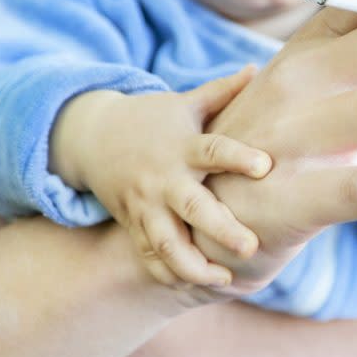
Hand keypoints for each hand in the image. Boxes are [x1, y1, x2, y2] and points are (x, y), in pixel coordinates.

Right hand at [50, 66, 271, 285]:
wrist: (91, 137)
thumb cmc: (152, 119)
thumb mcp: (184, 103)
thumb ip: (222, 92)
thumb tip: (259, 68)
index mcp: (183, 147)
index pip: (214, 150)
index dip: (239, 156)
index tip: (265, 165)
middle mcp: (164, 179)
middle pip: (192, 207)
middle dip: (221, 229)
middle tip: (251, 246)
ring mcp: (146, 206)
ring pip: (167, 243)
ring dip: (194, 266)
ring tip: (225, 279)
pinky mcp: (133, 225)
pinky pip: (149, 256)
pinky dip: (168, 274)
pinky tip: (195, 288)